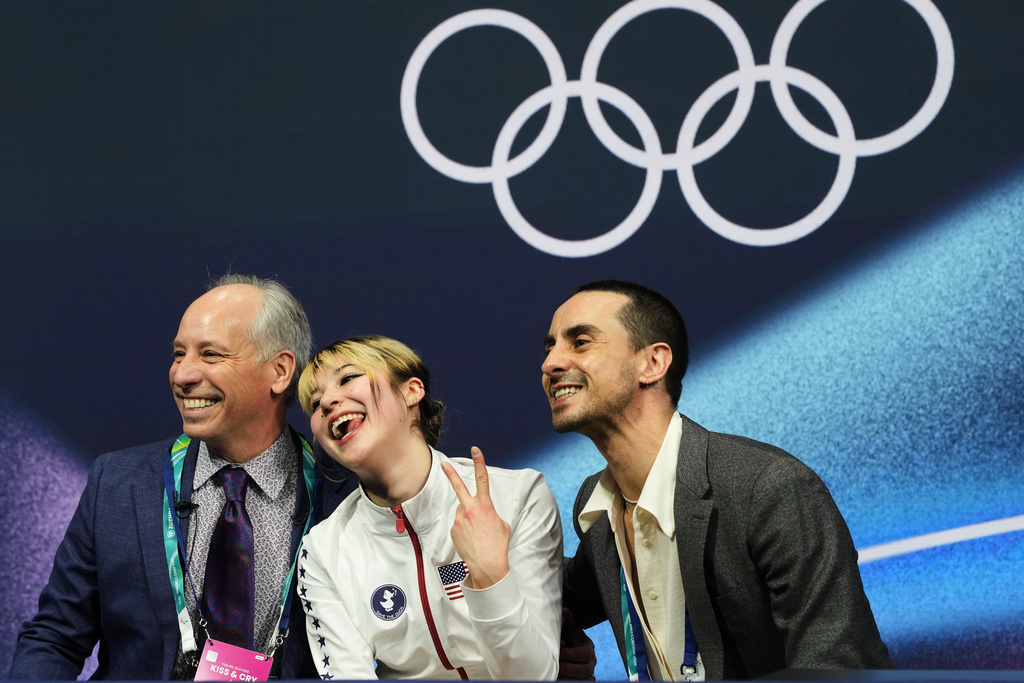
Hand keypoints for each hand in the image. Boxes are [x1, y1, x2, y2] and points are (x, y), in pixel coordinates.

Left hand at [441, 447, 511, 589]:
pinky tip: (471, 540)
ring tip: (477, 533)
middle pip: (458, 487)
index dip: (480, 462)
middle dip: (451, 474)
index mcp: (485, 506)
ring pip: (462, 512)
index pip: (482, 479)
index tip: (476, 450)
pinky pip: (459, 525)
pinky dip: (464, 530)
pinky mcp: (453, 530)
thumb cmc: (498, 545)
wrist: (488, 565)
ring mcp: (459, 520)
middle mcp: (470, 509)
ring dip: (468, 518)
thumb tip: (482, 513)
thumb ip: (490, 513)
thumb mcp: (502, 524)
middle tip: (443, 465)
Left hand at [559, 608, 596, 679]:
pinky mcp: (586, 680)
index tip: (557, 653)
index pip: (582, 654)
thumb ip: (568, 621)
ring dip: (568, 678)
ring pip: (582, 680)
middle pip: (584, 670)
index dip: (569, 654)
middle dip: (568, 668)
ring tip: (556, 674)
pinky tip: (560, 679)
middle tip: (555, 666)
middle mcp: (591, 662)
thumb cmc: (571, 640)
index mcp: (588, 648)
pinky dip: (571, 682)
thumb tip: (564, 610)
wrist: (576, 652)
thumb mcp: (571, 631)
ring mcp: (589, 673)